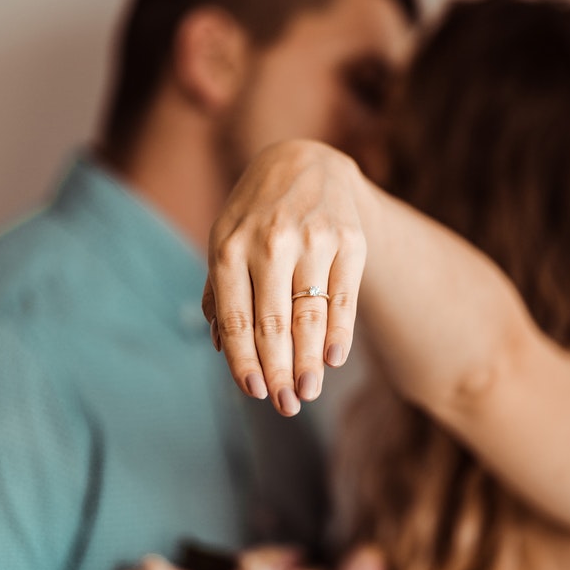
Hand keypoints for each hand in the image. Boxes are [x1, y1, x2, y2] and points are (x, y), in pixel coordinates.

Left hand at [202, 140, 366, 416]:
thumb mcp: (227, 240)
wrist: (308, 163)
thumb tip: (219, 346)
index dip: (244, 361)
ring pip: (310, 315)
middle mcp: (270, 242)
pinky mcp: (350, 240)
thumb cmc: (257, 214)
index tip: (254, 393)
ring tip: (309, 392)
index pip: (235, 318)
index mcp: (230, 246)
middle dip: (278, 372)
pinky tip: (334, 359)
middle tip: (285, 406)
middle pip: (273, 324)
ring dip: (309, 362)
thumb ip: (220, 292)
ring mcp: (313, 239)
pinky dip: (339, 333)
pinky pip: (344, 297)